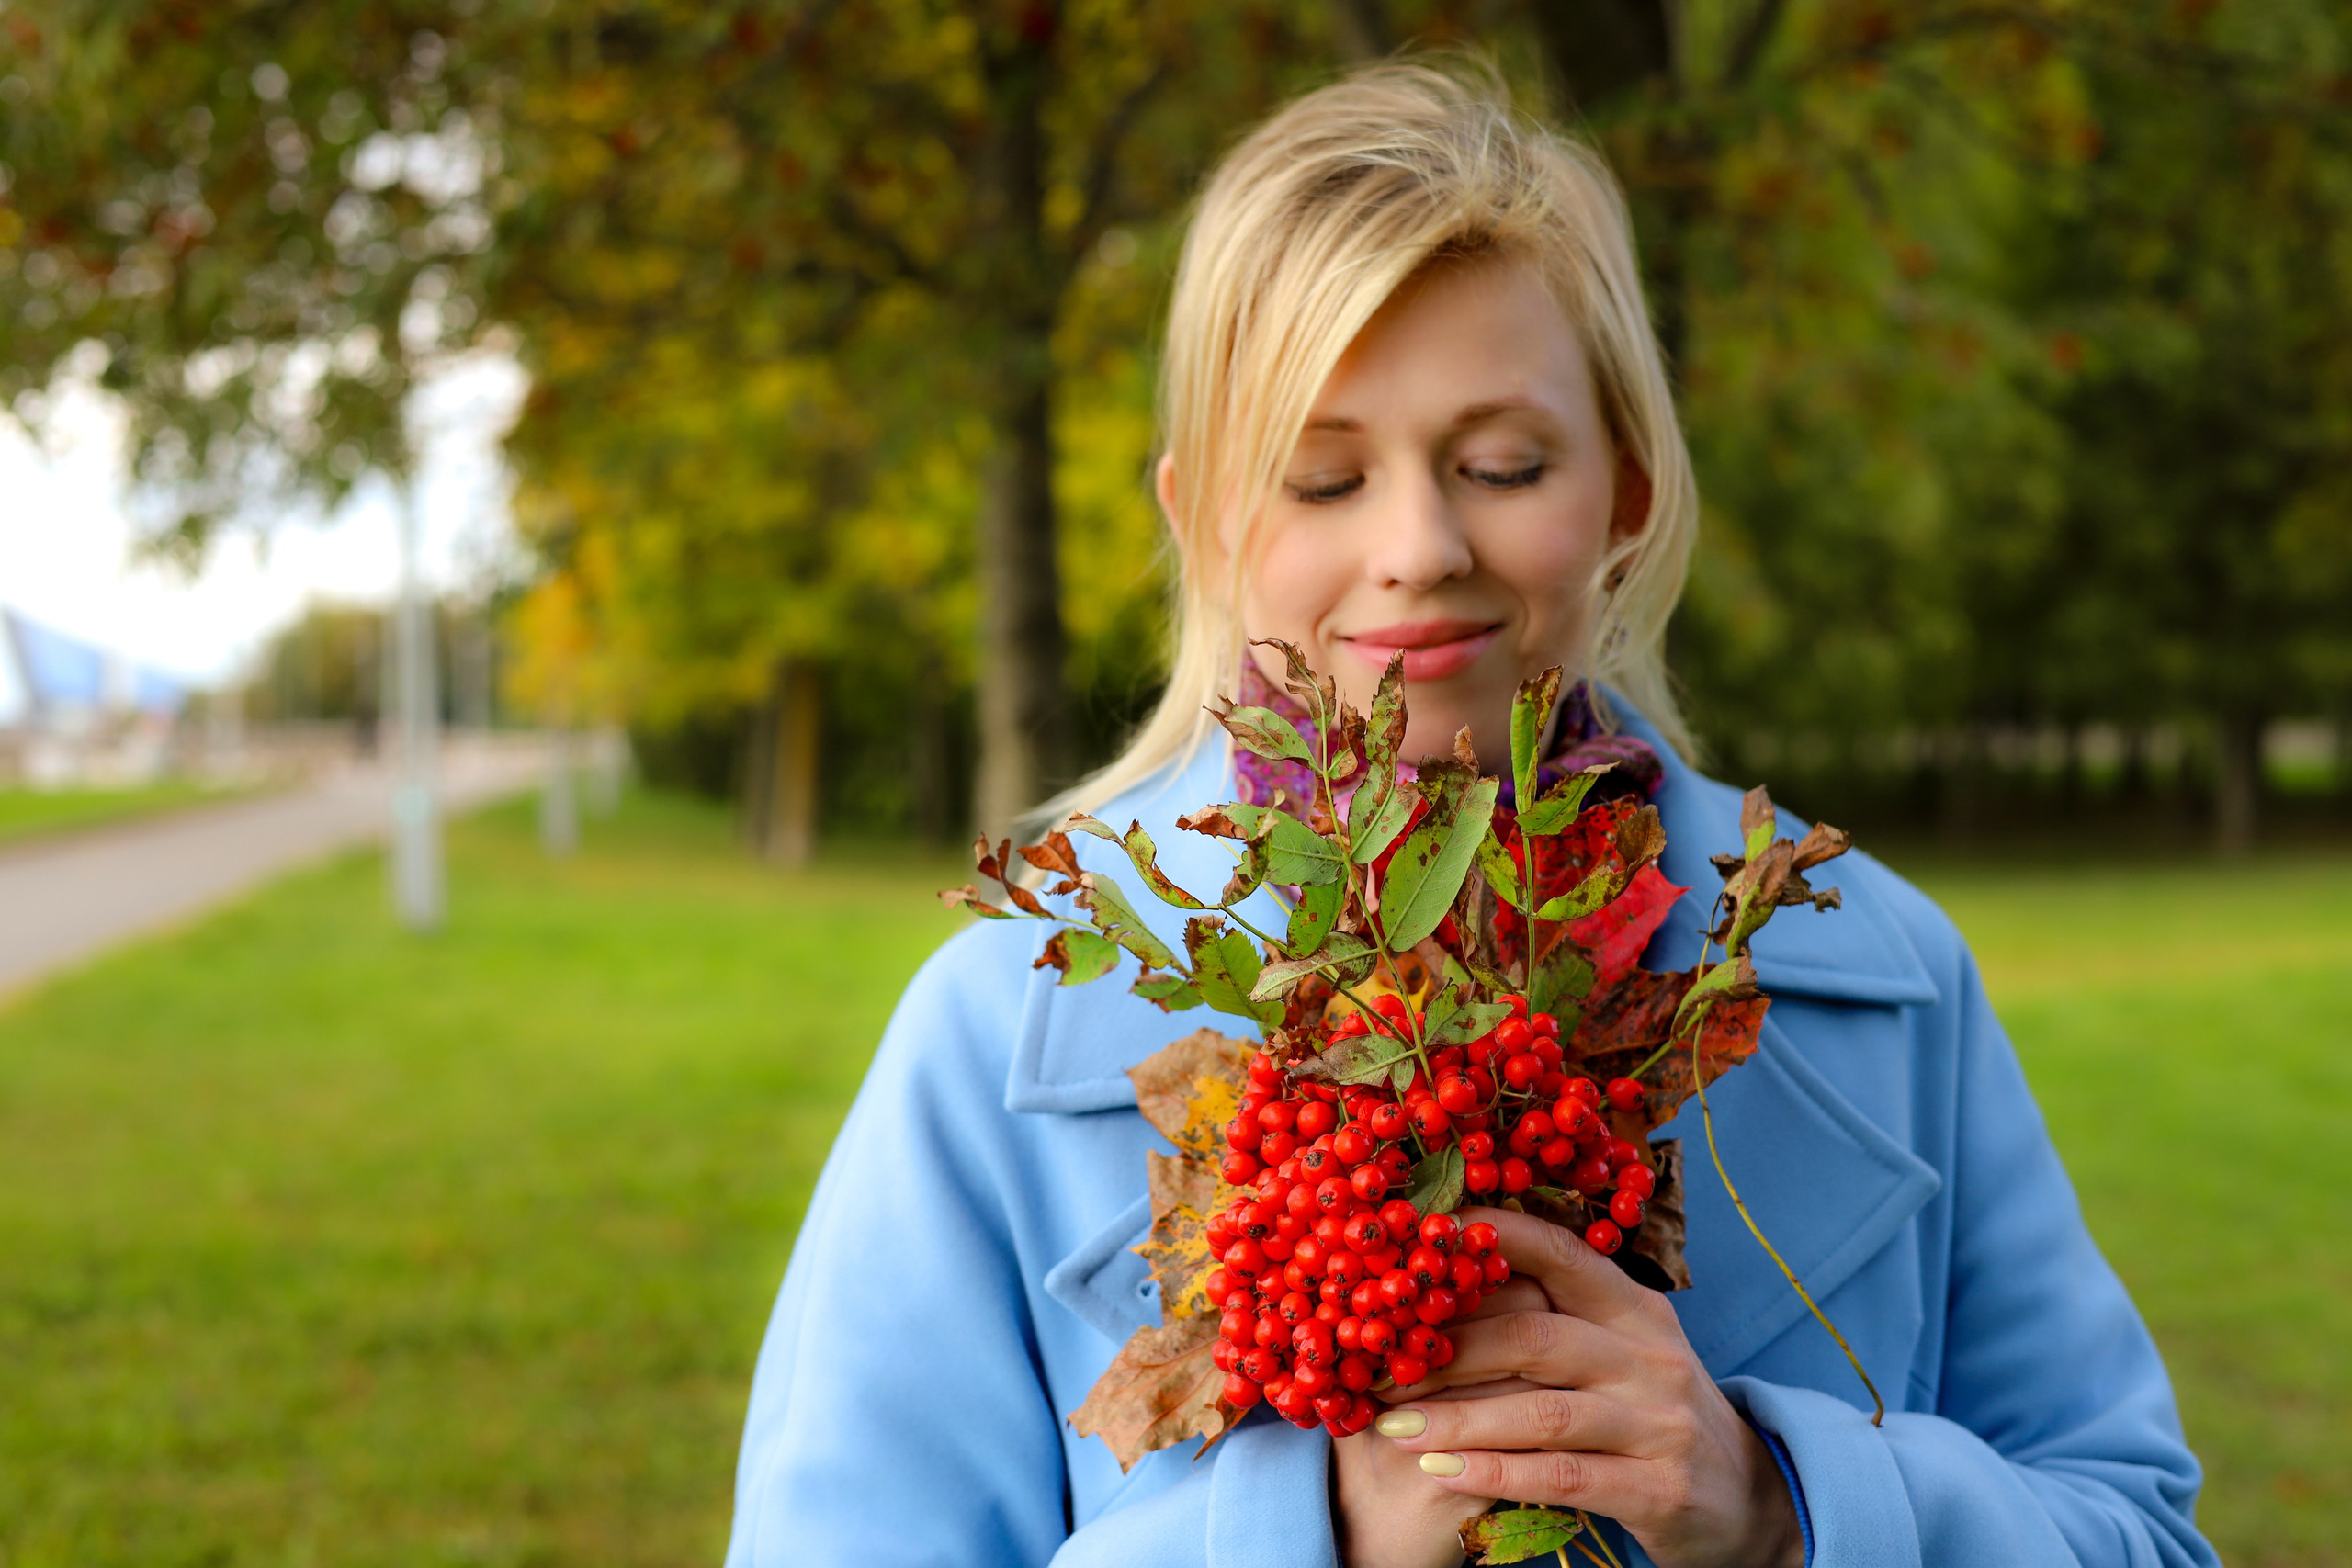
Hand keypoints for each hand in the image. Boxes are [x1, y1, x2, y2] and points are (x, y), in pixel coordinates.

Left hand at [1370, 1207, 1803, 1567]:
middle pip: (1534, 1336)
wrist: (1748, 1501)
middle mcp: (1651, 1355)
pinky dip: (1495, 1473)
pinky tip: (1441, 1471)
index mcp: (1636, 1307)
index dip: (1491, 1238)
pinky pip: (1563, 1476)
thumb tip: (1447, 1288)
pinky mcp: (1659, 1488)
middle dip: (1446, 1350)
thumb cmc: (1654, 1415)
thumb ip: (1556, 1320)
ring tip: (1390, 1426)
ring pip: (1540, 1411)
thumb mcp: (1622, 1352)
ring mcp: (1659, 1422)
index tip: (1420, 1234)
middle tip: (1377, 1364)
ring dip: (1456, 1418)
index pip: (1560, 1253)